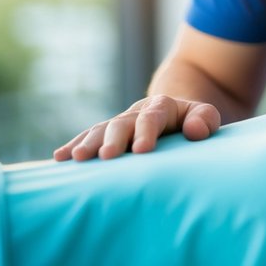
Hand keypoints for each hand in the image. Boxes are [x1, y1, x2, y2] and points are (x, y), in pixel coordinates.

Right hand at [53, 95, 221, 160]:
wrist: (175, 113)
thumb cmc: (193, 121)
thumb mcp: (205, 116)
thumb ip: (205, 119)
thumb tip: (194, 131)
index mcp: (161, 107)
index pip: (152, 118)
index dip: (146, 132)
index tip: (142, 150)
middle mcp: (135, 113)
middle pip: (122, 123)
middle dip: (113, 139)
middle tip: (106, 156)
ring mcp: (119, 123)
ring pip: (101, 130)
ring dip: (88, 144)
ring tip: (77, 159)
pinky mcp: (107, 134)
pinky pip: (88, 138)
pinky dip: (74, 146)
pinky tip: (60, 159)